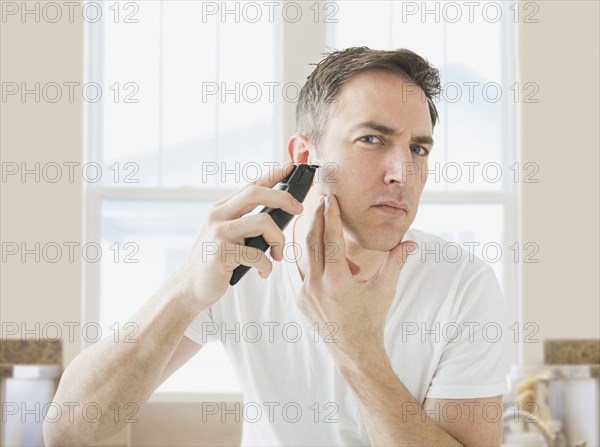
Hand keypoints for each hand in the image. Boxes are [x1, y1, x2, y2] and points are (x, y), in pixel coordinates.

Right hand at [175, 163, 303, 309]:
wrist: (188, 288)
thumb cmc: (214, 262)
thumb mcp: (225, 234)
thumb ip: (243, 221)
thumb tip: (279, 212)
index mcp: (221, 209)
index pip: (250, 184)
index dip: (272, 174)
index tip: (291, 168)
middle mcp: (217, 216)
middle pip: (256, 193)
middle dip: (283, 198)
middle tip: (299, 210)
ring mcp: (218, 233)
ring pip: (263, 222)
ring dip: (279, 240)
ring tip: (277, 255)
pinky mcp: (221, 254)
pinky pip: (257, 254)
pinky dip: (267, 266)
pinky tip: (263, 272)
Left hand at [296, 194, 416, 367]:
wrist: (355, 350)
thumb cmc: (371, 319)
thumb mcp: (385, 289)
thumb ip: (396, 262)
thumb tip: (412, 242)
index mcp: (337, 281)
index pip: (331, 239)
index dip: (331, 217)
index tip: (330, 199)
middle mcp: (316, 285)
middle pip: (314, 242)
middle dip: (319, 219)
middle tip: (323, 201)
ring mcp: (306, 293)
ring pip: (309, 256)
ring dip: (320, 242)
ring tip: (338, 242)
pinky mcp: (301, 299)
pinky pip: (307, 272)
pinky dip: (319, 264)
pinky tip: (336, 266)